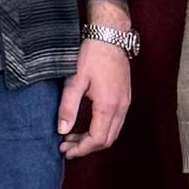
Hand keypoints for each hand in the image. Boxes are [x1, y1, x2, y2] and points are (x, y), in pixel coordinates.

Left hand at [57, 39, 132, 158]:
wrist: (110, 37)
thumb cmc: (91, 56)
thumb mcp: (74, 81)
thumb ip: (68, 107)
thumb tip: (62, 131)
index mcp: (108, 106)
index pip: (97, 139)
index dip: (81, 149)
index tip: (65, 150)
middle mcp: (121, 108)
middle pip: (107, 140)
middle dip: (86, 147)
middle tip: (66, 147)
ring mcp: (126, 103)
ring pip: (112, 132)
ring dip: (93, 139)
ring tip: (72, 137)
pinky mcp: (125, 98)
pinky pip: (116, 122)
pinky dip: (101, 129)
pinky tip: (86, 125)